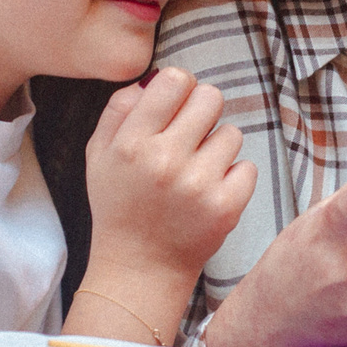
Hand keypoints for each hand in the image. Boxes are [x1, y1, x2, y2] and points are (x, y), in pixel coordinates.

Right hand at [80, 66, 255, 279]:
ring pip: (232, 133)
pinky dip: (233, 177)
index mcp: (131, 143)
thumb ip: (119, 109)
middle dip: (203, 112)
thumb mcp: (98, 154)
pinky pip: (247, 166)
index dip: (179, 88)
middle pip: (211, 97)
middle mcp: (164, 160)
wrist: (139, 268)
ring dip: (217, 148)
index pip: (175, 80)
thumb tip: (154, 78)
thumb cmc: (120, 205)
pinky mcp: (225, 206)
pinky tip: (210, 192)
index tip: (175, 106)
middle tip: (190, 137)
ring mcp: (198, 184)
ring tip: (195, 171)